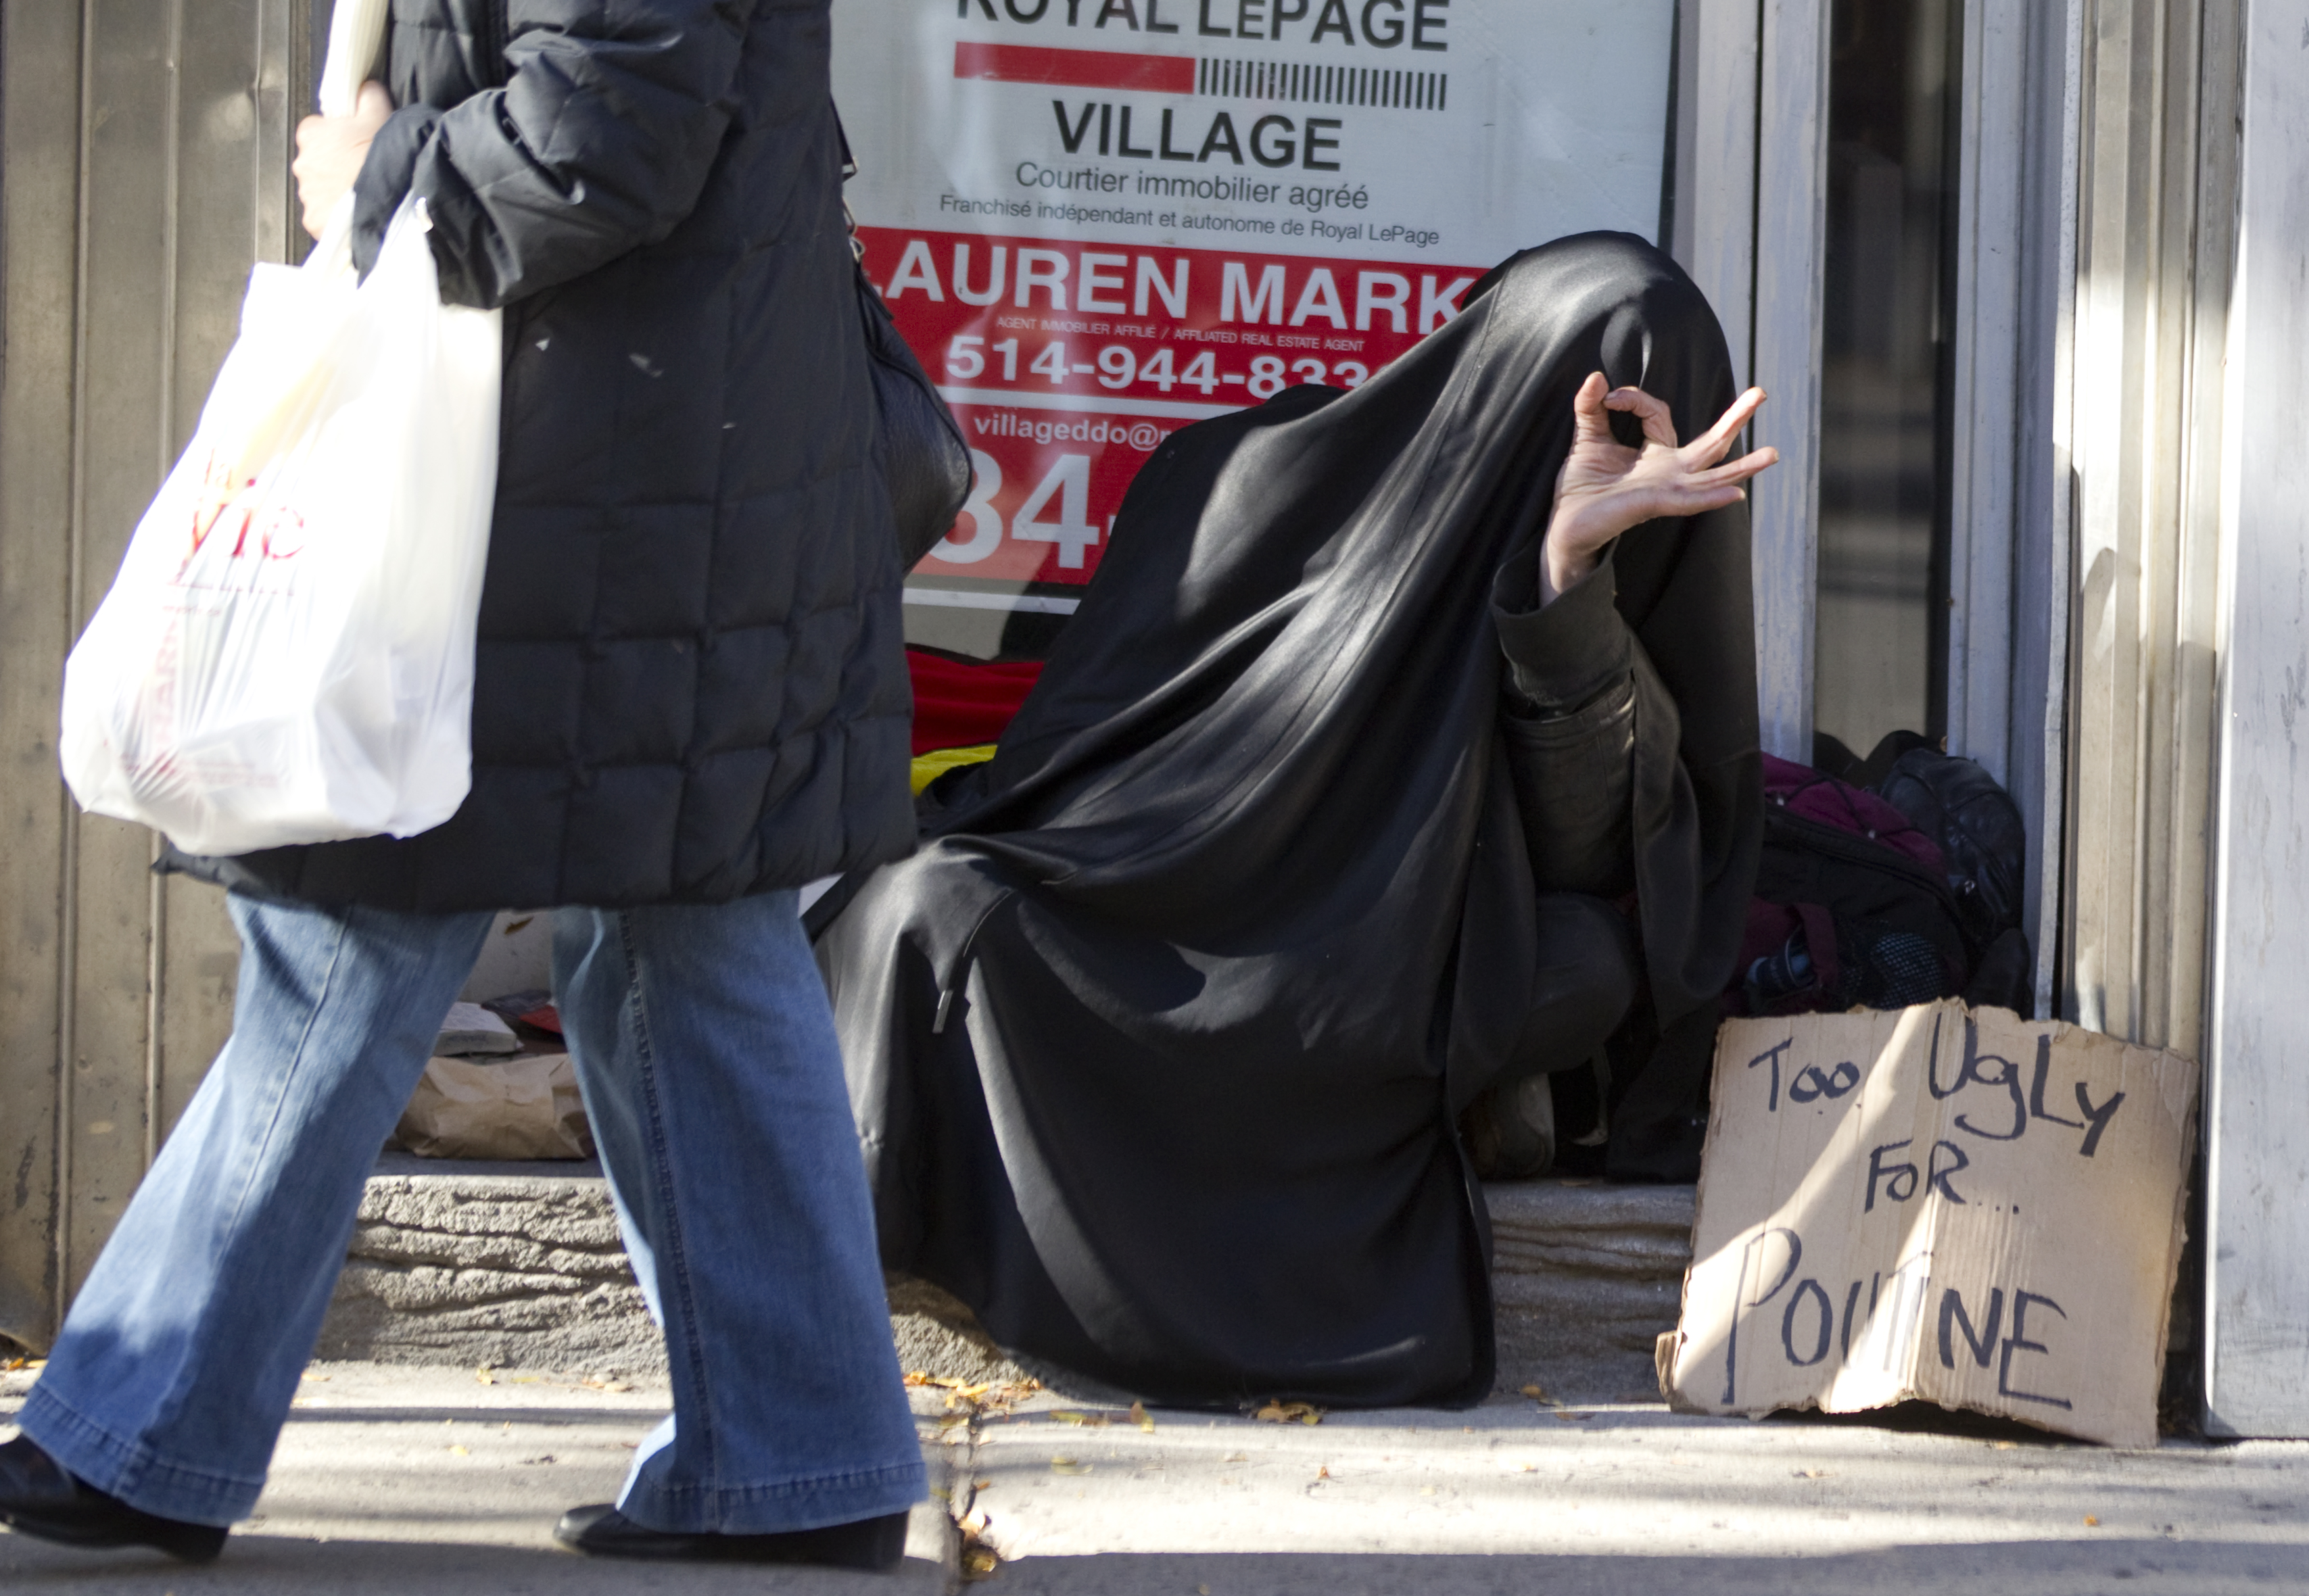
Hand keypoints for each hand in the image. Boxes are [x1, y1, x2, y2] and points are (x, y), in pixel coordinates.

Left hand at [292, 81, 393, 239]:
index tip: (357, 142)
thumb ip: (368, 96)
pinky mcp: (313, 220)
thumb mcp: (379, 116)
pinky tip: (356, 213)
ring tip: (362, 194)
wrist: (382, 207)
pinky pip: (324, 215)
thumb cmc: (376, 159)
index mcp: (310, 133)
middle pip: (319, 160)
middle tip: (363, 169)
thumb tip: (365, 86)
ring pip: (321, 188)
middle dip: (336, 164)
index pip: (319, 128)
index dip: (340, 134)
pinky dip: (337, 214)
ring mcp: (306, 194)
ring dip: (337, 189)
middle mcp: (301, 163)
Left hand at [1539, 373, 1778, 604]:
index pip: (1660, 413)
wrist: (1566, 525)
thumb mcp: (1587, 439)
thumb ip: (1590, 408)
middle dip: (1736, 418)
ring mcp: (1666, 490)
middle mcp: (1668, 472)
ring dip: (1743, 466)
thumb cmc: (1581, 488)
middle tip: (1761, 392)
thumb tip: (1596, 376)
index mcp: (1655, 455)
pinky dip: (1711, 498)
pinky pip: (1688, 501)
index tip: (1607, 398)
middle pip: (1711, 444)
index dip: (1634, 399)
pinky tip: (1736, 494)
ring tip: (1773, 453)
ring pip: (1712, 476)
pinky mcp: (1654, 505)